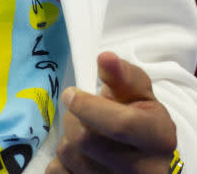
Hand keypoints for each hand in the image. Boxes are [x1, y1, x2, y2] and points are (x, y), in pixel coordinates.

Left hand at [48, 52, 176, 173]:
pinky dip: (61, 162)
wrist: (141, 155)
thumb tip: (105, 58)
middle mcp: (148, 171)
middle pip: (86, 140)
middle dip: (73, 119)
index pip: (119, 125)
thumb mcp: (137, 91)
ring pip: (71, 158)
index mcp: (159, 137)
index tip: (70, 94)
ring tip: (83, 134)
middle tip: (78, 113)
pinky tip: (78, 155)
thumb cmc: (137, 115)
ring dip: (68, 140)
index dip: (88, 107)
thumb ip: (121, 74)